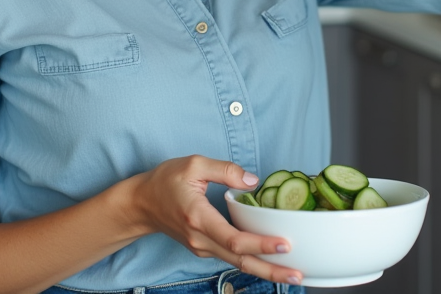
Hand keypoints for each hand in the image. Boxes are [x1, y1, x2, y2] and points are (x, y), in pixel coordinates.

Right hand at [127, 155, 302, 284]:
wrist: (141, 204)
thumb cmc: (165, 181)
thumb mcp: (193, 164)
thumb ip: (225, 170)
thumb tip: (254, 182)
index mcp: (198, 218)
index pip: (234, 239)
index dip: (260, 244)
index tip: (284, 244)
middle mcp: (201, 239)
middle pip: (240, 261)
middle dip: (271, 270)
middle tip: (299, 275)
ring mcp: (202, 248)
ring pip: (237, 263)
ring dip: (265, 270)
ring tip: (293, 273)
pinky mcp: (204, 249)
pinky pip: (231, 257)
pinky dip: (253, 261)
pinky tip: (271, 260)